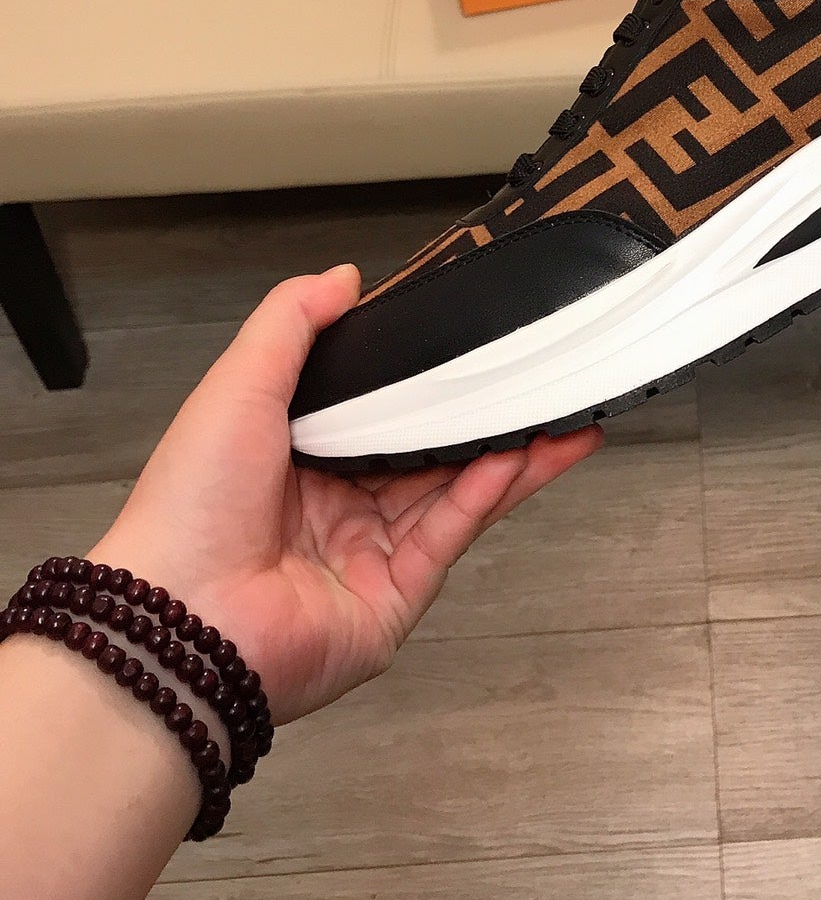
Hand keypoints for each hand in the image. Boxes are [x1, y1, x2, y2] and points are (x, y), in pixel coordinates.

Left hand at [92, 266, 600, 724]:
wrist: (179, 622)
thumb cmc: (190, 504)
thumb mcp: (237, 387)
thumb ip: (292, 325)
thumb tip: (344, 277)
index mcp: (292, 456)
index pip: (372, 406)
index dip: (420, 374)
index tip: (467, 338)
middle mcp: (333, 506)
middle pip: (425, 449)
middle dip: (480, 415)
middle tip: (536, 375)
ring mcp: (367, 554)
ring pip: (452, 490)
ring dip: (506, 450)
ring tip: (562, 411)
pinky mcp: (395, 597)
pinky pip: (450, 532)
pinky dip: (490, 492)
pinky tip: (526, 453)